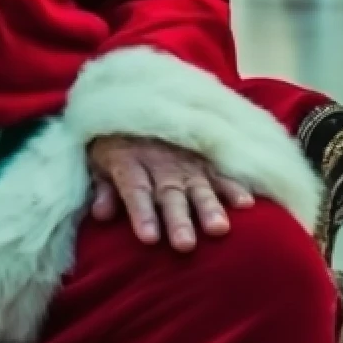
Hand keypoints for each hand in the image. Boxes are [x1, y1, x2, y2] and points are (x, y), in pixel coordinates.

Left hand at [88, 135, 254, 250]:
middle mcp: (160, 164)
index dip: (141, 213)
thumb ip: (102, 187)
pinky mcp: (205, 157)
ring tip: (219, 228)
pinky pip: (221, 172)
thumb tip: (100, 214)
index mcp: (129, 162)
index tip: (149, 238)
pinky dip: (233, 186)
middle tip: (184, 244)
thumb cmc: (113, 140)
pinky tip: (245, 203)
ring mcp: (185, 160)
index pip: (135, 189)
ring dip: (209, 207)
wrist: (136, 99)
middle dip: (177, 219)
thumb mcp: (96, 158)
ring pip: (198, 186)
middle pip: (169, 194)